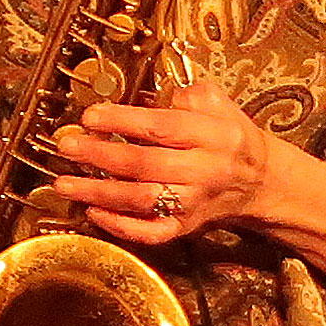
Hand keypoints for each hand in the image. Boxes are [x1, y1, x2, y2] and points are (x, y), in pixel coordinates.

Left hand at [51, 81, 279, 245]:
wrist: (260, 181)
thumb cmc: (230, 138)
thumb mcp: (219, 105)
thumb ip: (186, 94)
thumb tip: (149, 93)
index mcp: (215, 135)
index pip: (163, 127)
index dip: (122, 121)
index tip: (90, 116)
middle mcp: (206, 170)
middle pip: (145, 164)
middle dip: (100, 155)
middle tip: (67, 146)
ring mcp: (195, 201)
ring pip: (142, 200)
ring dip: (98, 192)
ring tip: (65, 183)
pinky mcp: (187, 225)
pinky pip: (153, 232)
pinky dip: (121, 227)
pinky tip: (94, 213)